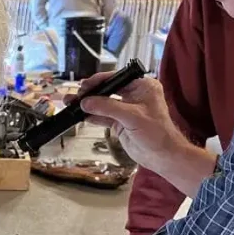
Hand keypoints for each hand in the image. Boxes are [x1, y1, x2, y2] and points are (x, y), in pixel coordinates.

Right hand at [68, 74, 215, 196]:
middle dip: (91, 93)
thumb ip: (108, 107)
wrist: (162, 156)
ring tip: (71, 103)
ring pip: (103, 104)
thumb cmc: (157, 133)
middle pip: (108, 90)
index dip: (99, 81)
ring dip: (88, 105)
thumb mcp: (132, 116)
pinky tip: (80, 116)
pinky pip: (103, 116)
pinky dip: (92, 116)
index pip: (116, 78)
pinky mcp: (120, 122)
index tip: (84, 86)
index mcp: (142, 86)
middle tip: (76, 95)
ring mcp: (126, 109)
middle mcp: (134, 95)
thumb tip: (87, 102)